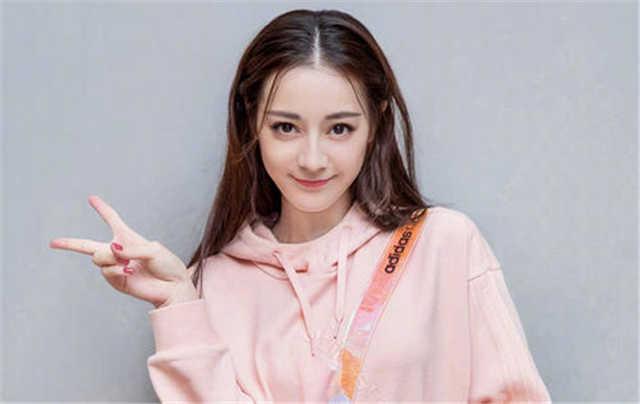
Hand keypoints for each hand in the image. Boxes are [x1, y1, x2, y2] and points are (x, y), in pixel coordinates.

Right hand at [49, 195, 195, 307]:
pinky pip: (105, 271)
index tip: (92, 198)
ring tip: (130, 264)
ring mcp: (115, 267)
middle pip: (87, 245)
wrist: (173, 287)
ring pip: (98, 257)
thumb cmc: (167, 265)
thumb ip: (131, 249)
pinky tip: (130, 271)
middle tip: (53, 242)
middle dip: (69, 243)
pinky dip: (117, 270)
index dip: (102, 209)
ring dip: (111, 258)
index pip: (113, 220)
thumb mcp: (153, 250)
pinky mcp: (116, 280)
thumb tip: (112, 250)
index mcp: (128, 238)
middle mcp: (118, 251)